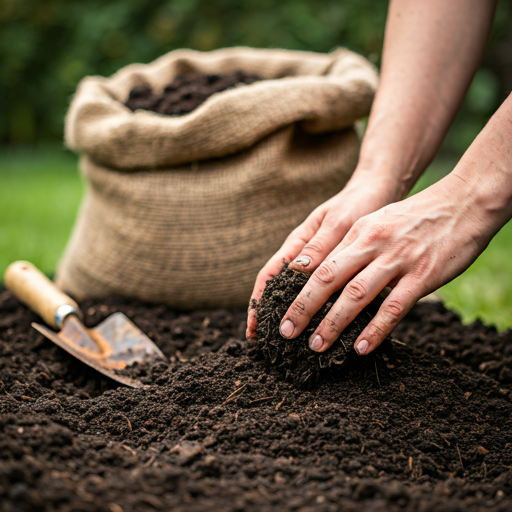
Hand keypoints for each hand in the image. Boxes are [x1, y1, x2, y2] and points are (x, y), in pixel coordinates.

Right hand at [246, 179, 394, 339]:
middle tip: (264, 344)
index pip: (268, 277)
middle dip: (267, 316)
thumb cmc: (356, 205)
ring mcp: (317, 264)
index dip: (257, 303)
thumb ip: (319, 246)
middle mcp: (303, 257)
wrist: (376, 194)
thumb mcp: (338, 223)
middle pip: (276, 290)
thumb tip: (297, 271)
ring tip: (286, 343)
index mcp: (297, 244)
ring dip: (289, 317)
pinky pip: (320, 293)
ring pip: (297, 295)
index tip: (253, 329)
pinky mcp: (335, 270)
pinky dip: (314, 311)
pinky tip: (319, 327)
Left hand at [276, 172, 493, 355]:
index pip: (319, 262)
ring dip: (332, 323)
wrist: (464, 202)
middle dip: (302, 307)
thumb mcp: (377, 223)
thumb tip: (329, 274)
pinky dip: (374, 329)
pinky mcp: (422, 275)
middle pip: (327, 278)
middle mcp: (371, 243)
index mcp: (358, 232)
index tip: (279, 308)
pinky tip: (360, 347)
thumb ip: (354, 247)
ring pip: (355, 294)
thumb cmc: (417, 217)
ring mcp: (396, 259)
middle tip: (285, 332)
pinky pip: (393, 306)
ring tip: (315, 346)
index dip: (296, 288)